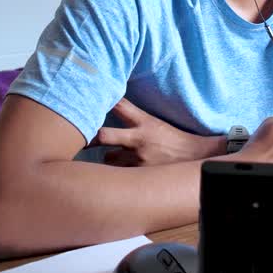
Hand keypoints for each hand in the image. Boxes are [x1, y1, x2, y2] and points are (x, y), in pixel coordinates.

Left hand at [92, 99, 222, 166]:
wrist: (196, 157)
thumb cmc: (172, 139)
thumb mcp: (154, 122)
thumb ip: (133, 117)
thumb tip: (111, 106)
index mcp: (143, 121)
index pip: (119, 105)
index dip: (102, 100)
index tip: (86, 98)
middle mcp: (138, 139)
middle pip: (104, 135)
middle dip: (89, 137)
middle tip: (76, 137)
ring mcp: (138, 159)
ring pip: (108, 158)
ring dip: (107, 157)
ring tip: (110, 157)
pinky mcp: (140, 174)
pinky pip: (119, 174)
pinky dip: (117, 172)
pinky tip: (118, 173)